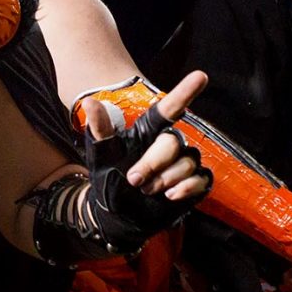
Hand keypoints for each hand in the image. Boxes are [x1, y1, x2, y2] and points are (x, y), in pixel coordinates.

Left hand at [81, 71, 210, 249]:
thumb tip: (90, 101)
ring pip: (188, 162)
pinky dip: (186, 188)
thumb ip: (99, 129)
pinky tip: (170, 196)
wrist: (118, 214)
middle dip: (154, 163)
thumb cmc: (109, 178)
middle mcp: (168, 144)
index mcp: (147, 132)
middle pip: (173, 142)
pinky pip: (201, 179)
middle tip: (134, 179)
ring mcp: (182, 163)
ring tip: (149, 190)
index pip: (168, 109)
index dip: (184, 93)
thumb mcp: (100, 155)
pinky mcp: (193, 182)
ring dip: (165, 180)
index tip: (200, 76)